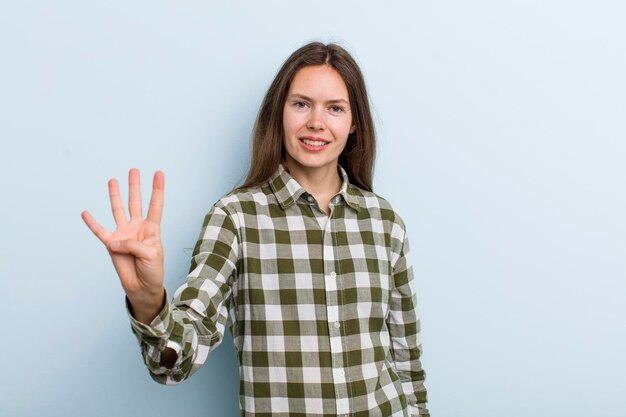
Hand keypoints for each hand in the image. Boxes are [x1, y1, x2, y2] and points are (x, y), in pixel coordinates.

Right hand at [82, 168, 164, 322]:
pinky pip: (100, 231)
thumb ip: (133, 244)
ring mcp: (124, 234)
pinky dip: (92, 223)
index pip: (156, 205)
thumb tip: (114, 240)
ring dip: (115, 196)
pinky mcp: (112, 244)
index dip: (157, 189)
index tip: (159, 173)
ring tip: (113, 180)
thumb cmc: (152, 270)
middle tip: (134, 170)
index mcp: (152, 228)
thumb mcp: (149, 254)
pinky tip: (85, 212)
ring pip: (118, 210)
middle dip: (135, 186)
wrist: (142, 286)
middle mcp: (137, 227)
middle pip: (136, 202)